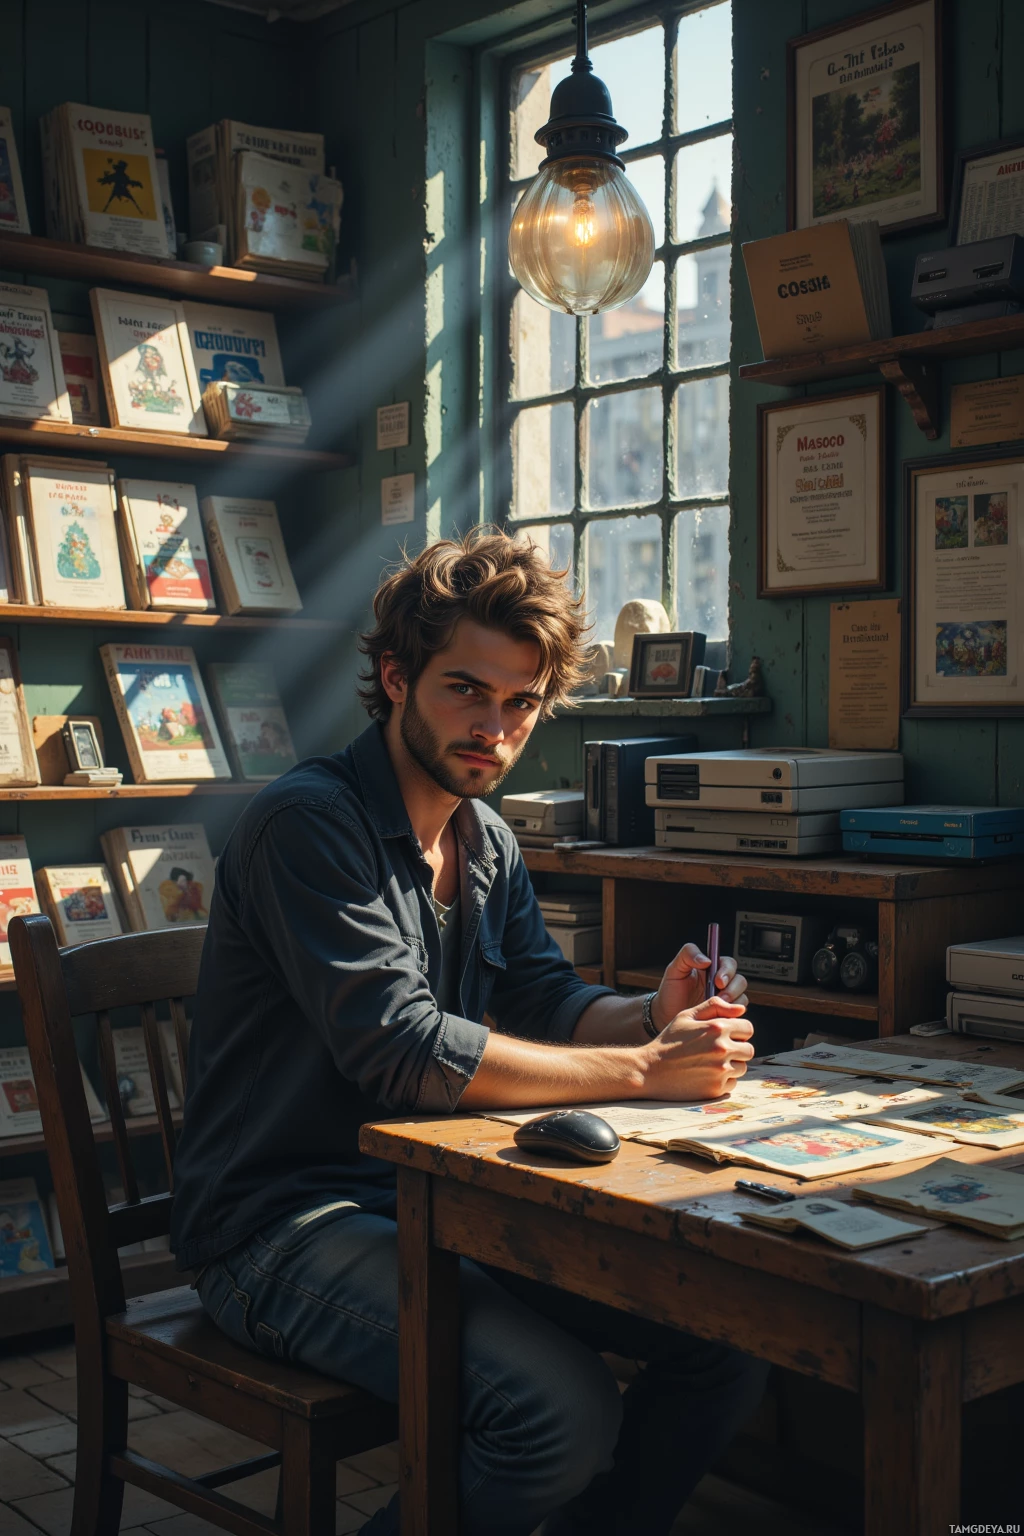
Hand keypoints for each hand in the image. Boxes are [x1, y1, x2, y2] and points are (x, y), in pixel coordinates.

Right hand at [639, 997, 753, 1100]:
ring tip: (709, 1063)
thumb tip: (741, 1008)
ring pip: (742, 1067)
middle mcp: (722, 1049)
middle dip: (737, 1049)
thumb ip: (714, 1006)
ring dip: (731, 1066)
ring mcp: (720, 1070)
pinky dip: (723, 1081)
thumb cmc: (668, 1041)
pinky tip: (705, 1075)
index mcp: (717, 1027)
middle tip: (718, 1051)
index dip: (738, 1031)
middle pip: (749, 1050)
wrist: (649, 1070)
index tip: (727, 1035)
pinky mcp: (716, 1089)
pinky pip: (732, 1083)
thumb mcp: (686, 1016)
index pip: (748, 1028)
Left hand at [652, 941, 747, 1030]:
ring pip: (742, 997)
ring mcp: (725, 999)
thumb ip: (687, 956)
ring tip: (718, 1010)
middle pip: (740, 980)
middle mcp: (721, 983)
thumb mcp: (674, 970)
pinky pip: (738, 1013)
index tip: (718, 980)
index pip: (728, 964)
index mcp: (711, 969)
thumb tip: (706, 959)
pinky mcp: (726, 1014)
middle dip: (732, 989)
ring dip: (734, 1002)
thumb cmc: (670, 992)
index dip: (727, 971)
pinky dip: (733, 1014)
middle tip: (720, 997)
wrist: (666, 1016)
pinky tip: (719, 1017)